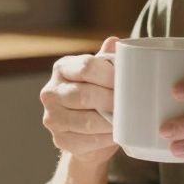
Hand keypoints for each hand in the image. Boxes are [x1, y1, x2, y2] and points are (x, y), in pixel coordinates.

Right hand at [39, 36, 119, 164]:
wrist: (86, 131)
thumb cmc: (97, 95)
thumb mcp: (102, 74)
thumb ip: (107, 59)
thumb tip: (114, 41)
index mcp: (62, 68)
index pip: (87, 66)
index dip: (110, 74)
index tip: (128, 82)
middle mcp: (51, 92)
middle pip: (85, 95)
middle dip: (112, 100)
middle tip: (132, 104)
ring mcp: (52, 118)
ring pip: (86, 121)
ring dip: (111, 122)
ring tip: (127, 119)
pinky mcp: (59, 140)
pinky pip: (86, 141)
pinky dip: (106, 139)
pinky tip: (117, 134)